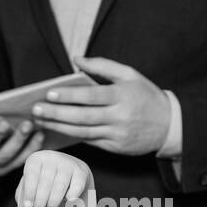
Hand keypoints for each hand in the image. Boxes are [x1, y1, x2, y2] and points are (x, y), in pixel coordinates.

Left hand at [15, 150, 93, 206]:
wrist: (68, 171)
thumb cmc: (43, 180)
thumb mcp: (30, 186)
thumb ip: (23, 200)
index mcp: (36, 159)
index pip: (31, 175)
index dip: (29, 192)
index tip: (28, 206)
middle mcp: (52, 158)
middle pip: (46, 182)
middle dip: (41, 202)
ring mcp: (68, 163)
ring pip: (60, 186)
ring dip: (53, 202)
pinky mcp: (81, 171)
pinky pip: (76, 188)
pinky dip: (70, 197)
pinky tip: (66, 201)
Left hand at [31, 57, 170, 154]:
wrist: (170, 125)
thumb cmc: (146, 96)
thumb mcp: (130, 75)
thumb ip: (102, 66)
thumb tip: (76, 59)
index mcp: (123, 95)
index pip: (91, 96)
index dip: (69, 96)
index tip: (49, 93)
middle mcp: (119, 116)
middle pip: (82, 117)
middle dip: (56, 113)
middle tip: (35, 110)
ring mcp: (116, 134)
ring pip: (82, 132)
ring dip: (58, 127)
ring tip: (40, 120)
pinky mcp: (114, 147)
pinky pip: (89, 141)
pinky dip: (70, 136)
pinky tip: (55, 130)